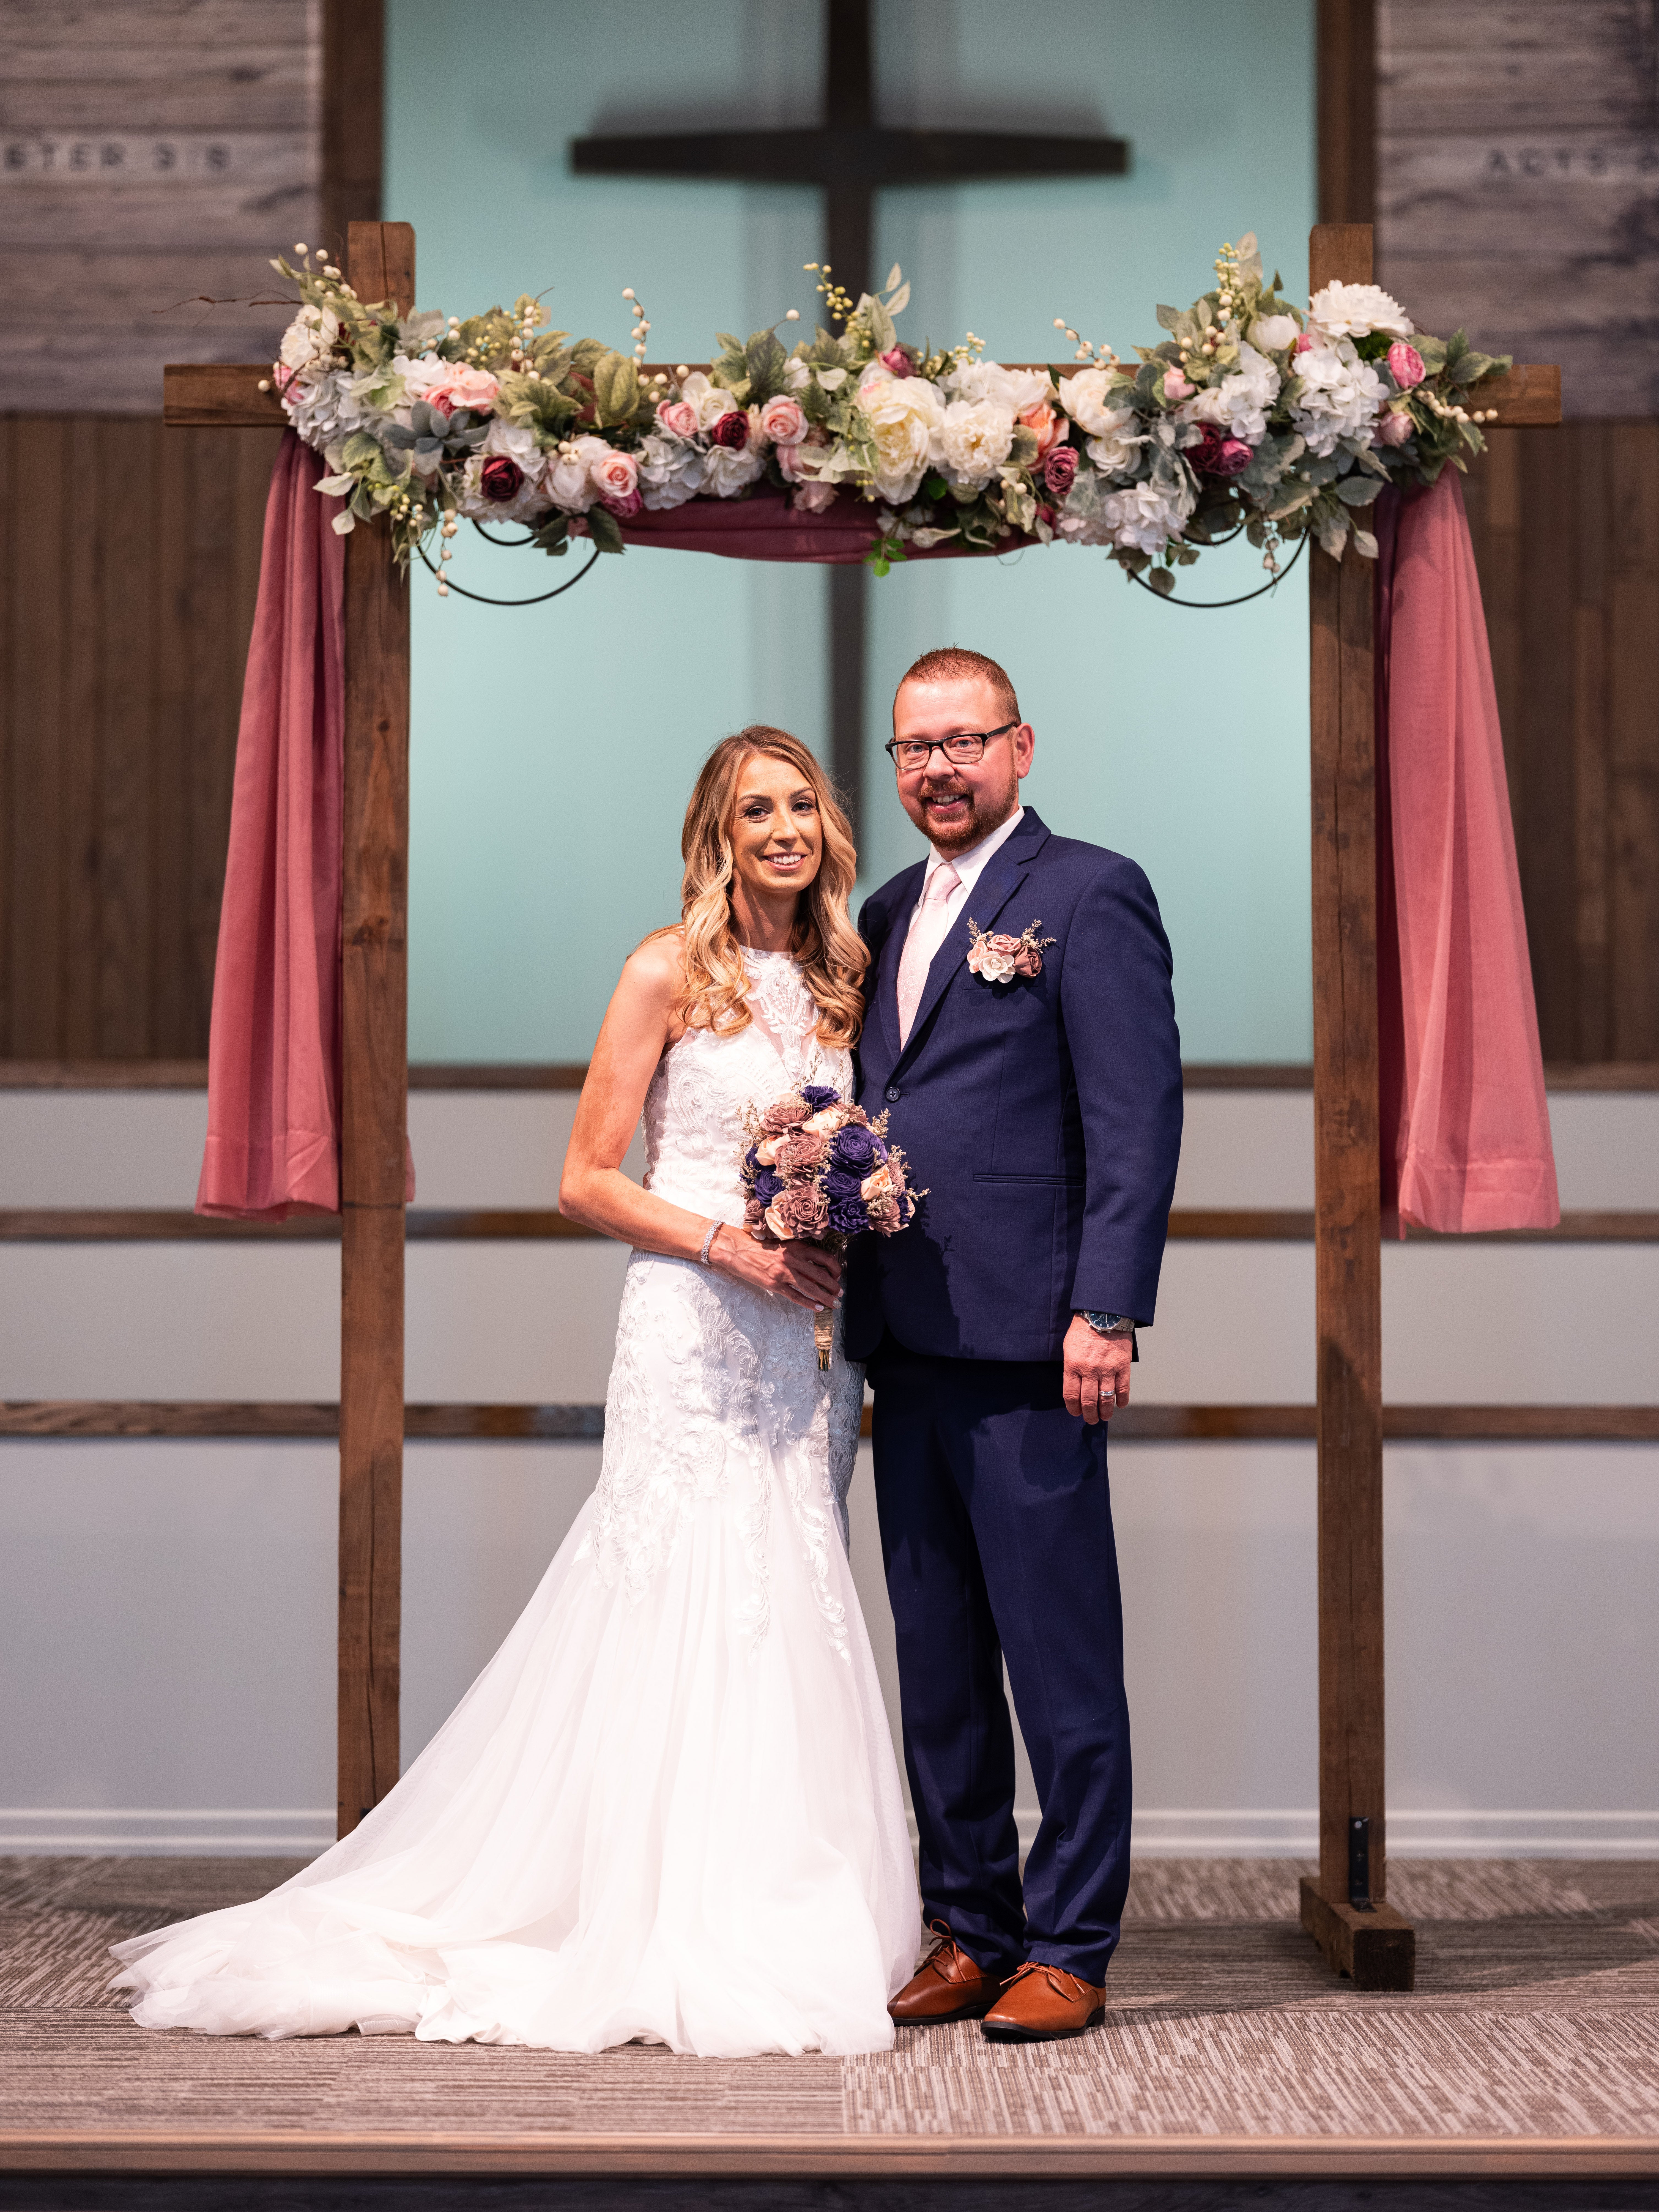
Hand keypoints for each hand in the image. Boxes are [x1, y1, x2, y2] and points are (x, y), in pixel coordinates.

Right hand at [708, 1225, 842, 1312]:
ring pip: (811, 1288)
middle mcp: (793, 1259)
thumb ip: (800, 1253)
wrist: (738, 1250)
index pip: (825, 1258)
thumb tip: (817, 1266)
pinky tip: (817, 1308)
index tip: (838, 1276)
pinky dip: (809, 1304)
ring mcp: (784, 1273)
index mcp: (798, 1247)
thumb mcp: (784, 1244)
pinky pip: (796, 1297)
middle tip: (839, 1293)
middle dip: (834, 1286)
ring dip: (825, 1297)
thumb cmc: (761, 1247)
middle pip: (821, 1275)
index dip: (835, 1269)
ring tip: (834, 1304)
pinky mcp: (775, 1285)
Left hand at [1063, 1314, 1130, 1423]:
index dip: (1073, 1408)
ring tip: (1104, 1417)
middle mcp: (1090, 1370)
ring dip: (1105, 1412)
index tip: (1076, 1413)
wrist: (1103, 1314)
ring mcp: (1108, 1369)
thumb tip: (1075, 1388)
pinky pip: (1123, 1389)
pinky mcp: (1123, 1366)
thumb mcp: (1069, 1348)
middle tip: (1090, 1420)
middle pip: (1089, 1401)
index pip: (1071, 1395)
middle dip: (1089, 1415)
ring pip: (1106, 1399)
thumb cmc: (1083, 1331)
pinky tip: (1120, 1405)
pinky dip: (1122, 1400)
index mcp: (1073, 1365)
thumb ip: (1071, 1368)